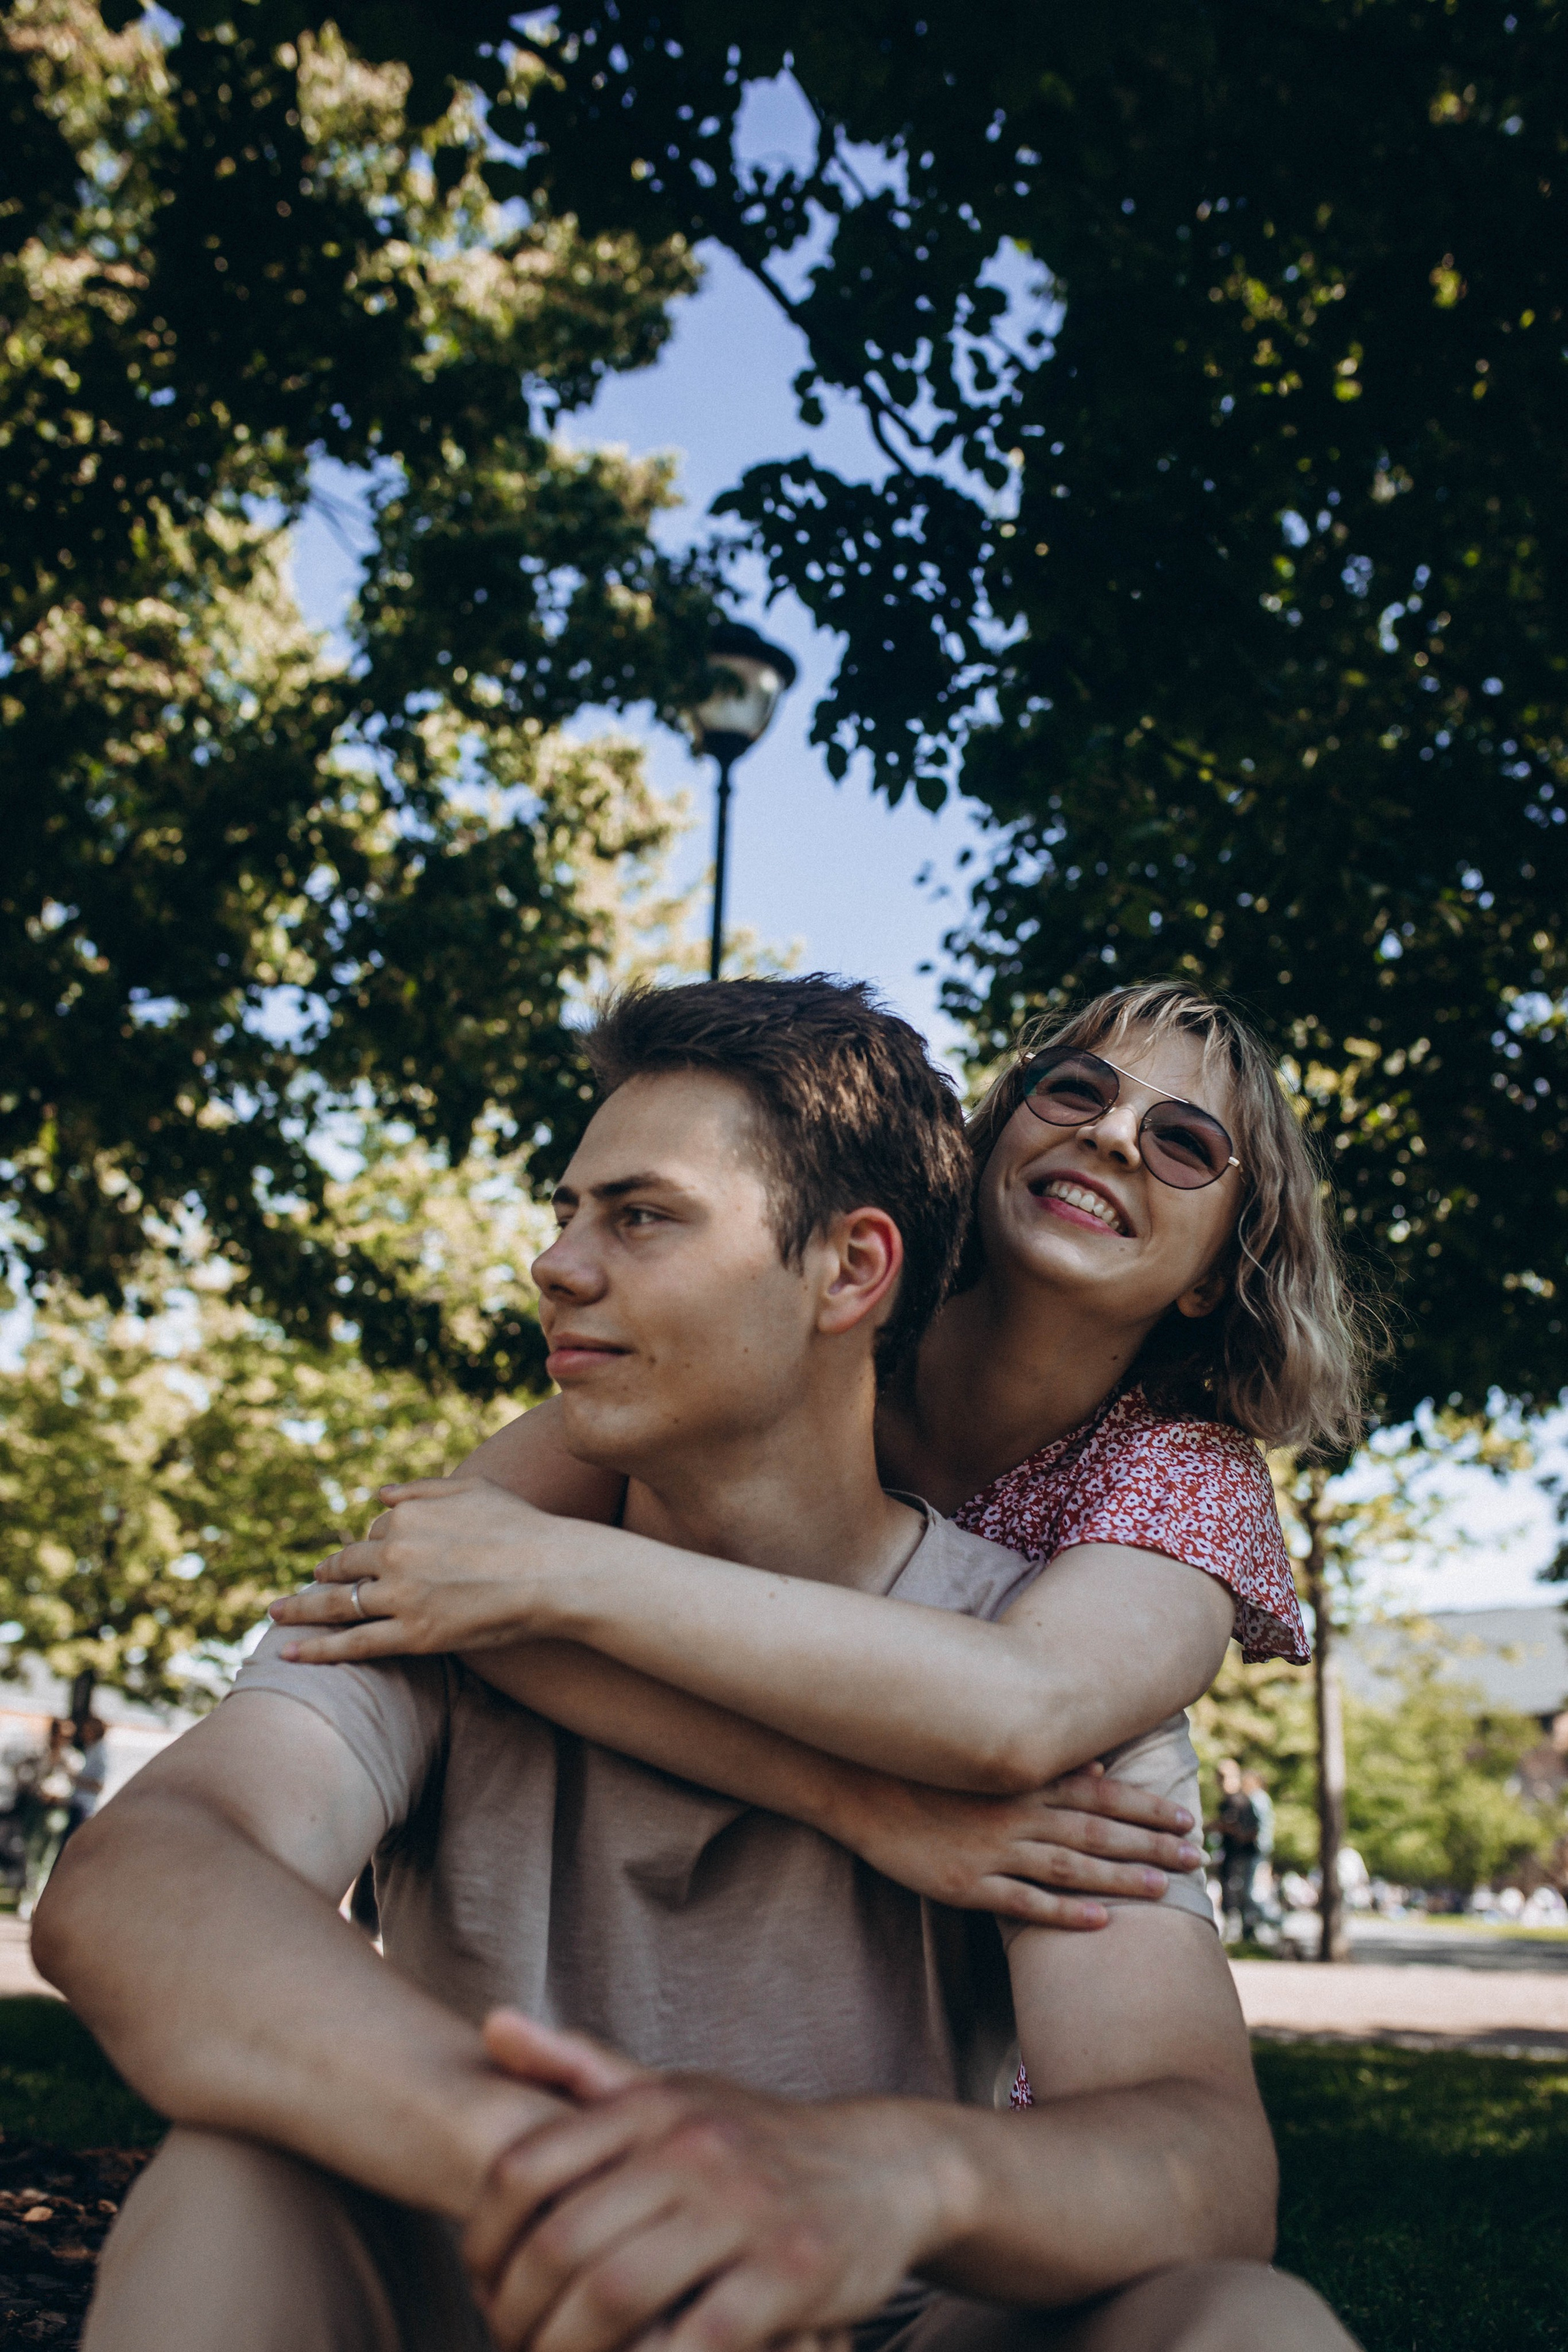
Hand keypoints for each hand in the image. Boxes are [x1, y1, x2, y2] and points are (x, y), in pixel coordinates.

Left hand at [268, 1478, 572, 1661]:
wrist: (552, 1571)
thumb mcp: (470, 1488)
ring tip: (276, 1614)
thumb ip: (419, 1489)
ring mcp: (401, 1597)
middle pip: (344, 1567)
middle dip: (320, 1576)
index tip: (363, 1561)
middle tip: (295, 1590)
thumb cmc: (520, 1526)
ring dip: (301, 1609)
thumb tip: (377, 1494)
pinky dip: (316, 1649)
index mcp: (406, 1517)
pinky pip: (354, 1644)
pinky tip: (288, 1653)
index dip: (370, 1548)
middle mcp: (395, 1555)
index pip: (373, 1534)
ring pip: (338, 1605)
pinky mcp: (413, 1635)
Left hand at [469, 2013, 964, 2351]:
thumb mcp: (670, 2092)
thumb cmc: (751, 2139)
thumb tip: (488, 2027)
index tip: (480, 2288)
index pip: (524, 2170)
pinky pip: (698, 2340)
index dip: (482, 2242)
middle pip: (562, 2244)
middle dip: (516, 2316)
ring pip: (617, 2294)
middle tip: (509, 2345)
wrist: (884, 2167)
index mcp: (652, 2106)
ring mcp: (744, 2209)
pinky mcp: (792, 2273)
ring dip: (567, 2351)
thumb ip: (578, 2068)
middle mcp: (692, 2147)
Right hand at [848, 1763, 1201, 1928]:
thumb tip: (1100, 1765)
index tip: (1185, 1817)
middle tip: (1197, 1856)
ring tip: (1164, 1888)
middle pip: (1097, 1830)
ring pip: (1070, 1866)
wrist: (861, 1785)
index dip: (1146, 1806)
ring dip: (1120, 1877)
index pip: (1100, 1793)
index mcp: (1024, 1781)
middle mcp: (1017, 1813)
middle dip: (1150, 1843)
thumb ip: (1045, 1765)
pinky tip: (1100, 1922)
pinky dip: (1064, 1913)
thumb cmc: (928, 1767)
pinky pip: (1024, 1902)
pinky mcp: (967, 1884)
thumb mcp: (987, 1757)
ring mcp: (993, 1850)